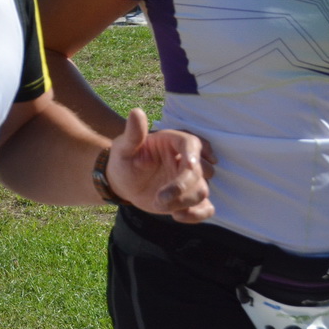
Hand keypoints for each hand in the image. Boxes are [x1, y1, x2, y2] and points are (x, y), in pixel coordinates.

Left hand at [105, 108, 215, 222]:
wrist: (123, 181)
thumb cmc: (124, 159)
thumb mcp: (123, 147)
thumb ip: (132, 133)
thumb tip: (136, 112)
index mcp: (174, 142)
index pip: (191, 144)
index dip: (193, 155)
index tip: (188, 168)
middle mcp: (187, 160)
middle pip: (201, 171)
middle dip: (183, 187)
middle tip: (159, 198)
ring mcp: (191, 180)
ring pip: (203, 191)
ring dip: (184, 202)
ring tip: (159, 205)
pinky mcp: (190, 198)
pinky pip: (206, 208)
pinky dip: (197, 215)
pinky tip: (177, 216)